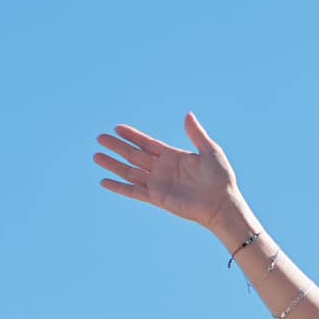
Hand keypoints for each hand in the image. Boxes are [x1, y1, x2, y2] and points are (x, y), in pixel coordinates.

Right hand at [95, 114, 243, 232]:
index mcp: (173, 156)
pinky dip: (119, 187)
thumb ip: (196, 134)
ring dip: (113, 164)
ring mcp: (158, 184)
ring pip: (130, 172)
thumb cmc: (220, 178)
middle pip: (134, 155)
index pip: (147, 143)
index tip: (117, 128)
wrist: (221, 204)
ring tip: (96, 156)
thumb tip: (187, 115)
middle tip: (100, 138)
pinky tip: (104, 181)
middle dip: (117, 147)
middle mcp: (162, 169)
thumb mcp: (210, 151)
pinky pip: (134, 191)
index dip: (132, 136)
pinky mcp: (157, 198)